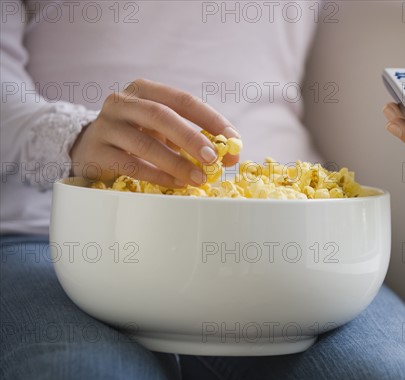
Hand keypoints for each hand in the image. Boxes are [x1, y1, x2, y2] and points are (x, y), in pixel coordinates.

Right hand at [70, 78, 240, 186]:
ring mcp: (106, 126)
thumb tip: (232, 155)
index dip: (211, 120)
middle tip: (214, 159)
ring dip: (177, 163)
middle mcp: (122, 102)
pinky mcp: (96, 151)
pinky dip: (157, 176)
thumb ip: (194, 137)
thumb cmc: (138, 137)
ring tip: (198, 178)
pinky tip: (176, 184)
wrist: (90, 148)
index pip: (184, 100)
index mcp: (145, 90)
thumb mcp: (164, 130)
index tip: (234, 140)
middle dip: (192, 138)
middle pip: (162, 116)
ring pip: (145, 144)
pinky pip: (131, 165)